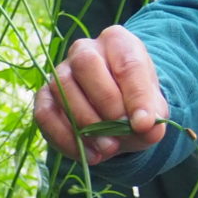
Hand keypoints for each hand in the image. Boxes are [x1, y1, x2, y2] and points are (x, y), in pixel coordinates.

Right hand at [33, 24, 170, 162]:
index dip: (136, 95)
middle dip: (106, 103)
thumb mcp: (154, 110)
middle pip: (86, 64)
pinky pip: (45, 114)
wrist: (118, 116)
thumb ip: (153, 116)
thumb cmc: (136, 104)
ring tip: (109, 148)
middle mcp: (85, 50)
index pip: (126, 62)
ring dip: (86, 125)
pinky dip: (66, 138)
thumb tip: (144, 126)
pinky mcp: (43, 97)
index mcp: (118, 42)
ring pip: (63, 89)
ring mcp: (60, 72)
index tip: (144, 124)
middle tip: (121, 132)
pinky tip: (89, 155)